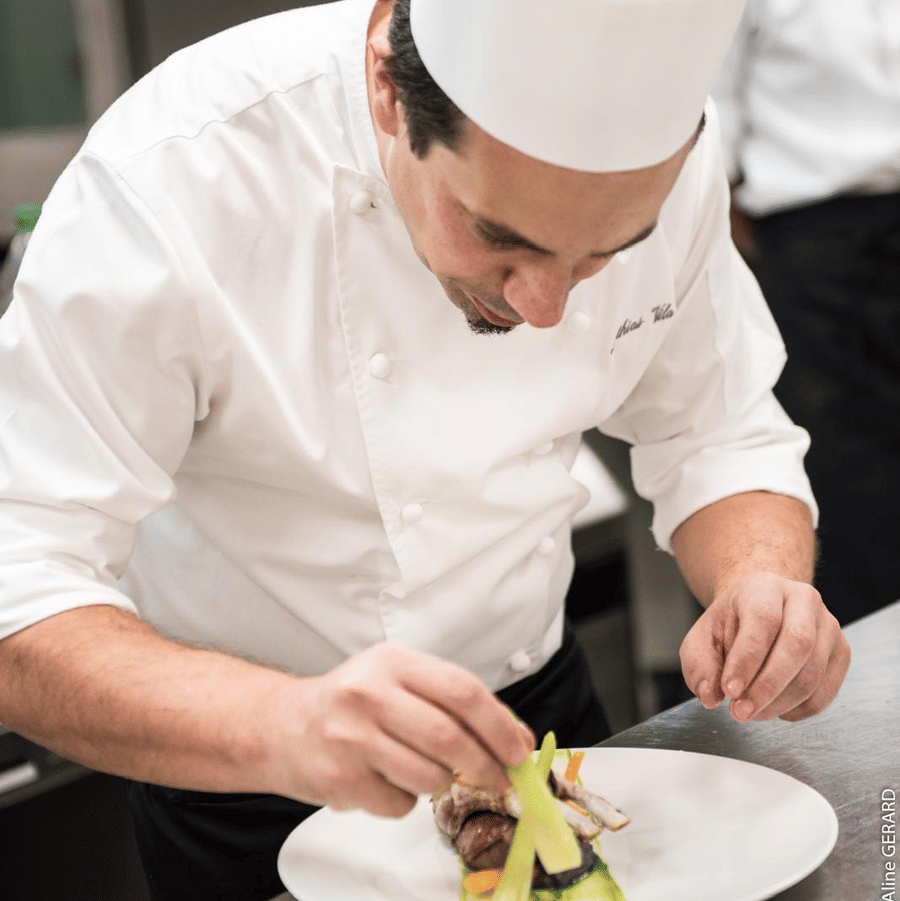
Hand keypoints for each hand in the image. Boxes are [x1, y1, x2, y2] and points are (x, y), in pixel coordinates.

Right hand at [271, 643, 534, 816]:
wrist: (283, 725)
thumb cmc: (351, 702)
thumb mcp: (398, 680)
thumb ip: (453, 702)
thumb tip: (515, 739)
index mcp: (393, 661)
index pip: (463, 691)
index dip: (499, 725)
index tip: (518, 750)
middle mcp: (369, 693)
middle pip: (450, 738)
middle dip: (485, 766)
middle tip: (499, 779)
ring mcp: (351, 737)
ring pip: (428, 776)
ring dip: (442, 783)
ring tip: (426, 770)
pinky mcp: (340, 778)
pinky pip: (399, 804)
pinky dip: (406, 800)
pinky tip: (386, 779)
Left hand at [679, 572, 850, 722]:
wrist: (761, 608)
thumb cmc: (732, 623)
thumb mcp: (702, 638)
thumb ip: (700, 665)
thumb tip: (710, 695)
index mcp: (765, 587)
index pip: (763, 619)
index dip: (747, 659)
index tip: (729, 689)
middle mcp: (803, 600)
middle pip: (797, 645)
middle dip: (766, 687)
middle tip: (740, 712)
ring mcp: (828, 625)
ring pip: (812, 674)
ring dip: (778, 703)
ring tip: (750, 711)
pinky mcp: (841, 652)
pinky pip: (824, 693)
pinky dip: (796, 710)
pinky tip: (773, 707)